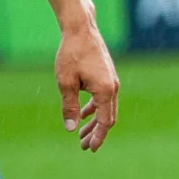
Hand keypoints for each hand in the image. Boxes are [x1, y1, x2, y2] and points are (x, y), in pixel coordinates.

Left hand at [54, 20, 119, 152]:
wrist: (81, 29)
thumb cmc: (71, 54)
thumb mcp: (66, 83)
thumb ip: (69, 107)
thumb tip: (70, 129)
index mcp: (105, 91)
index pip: (105, 122)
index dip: (98, 137)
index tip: (89, 148)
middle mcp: (113, 87)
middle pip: (107, 117)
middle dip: (96, 133)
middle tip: (83, 146)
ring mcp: (112, 81)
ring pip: (105, 108)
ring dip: (94, 122)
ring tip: (80, 134)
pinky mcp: (107, 76)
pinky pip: (103, 98)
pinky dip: (94, 109)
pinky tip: (83, 114)